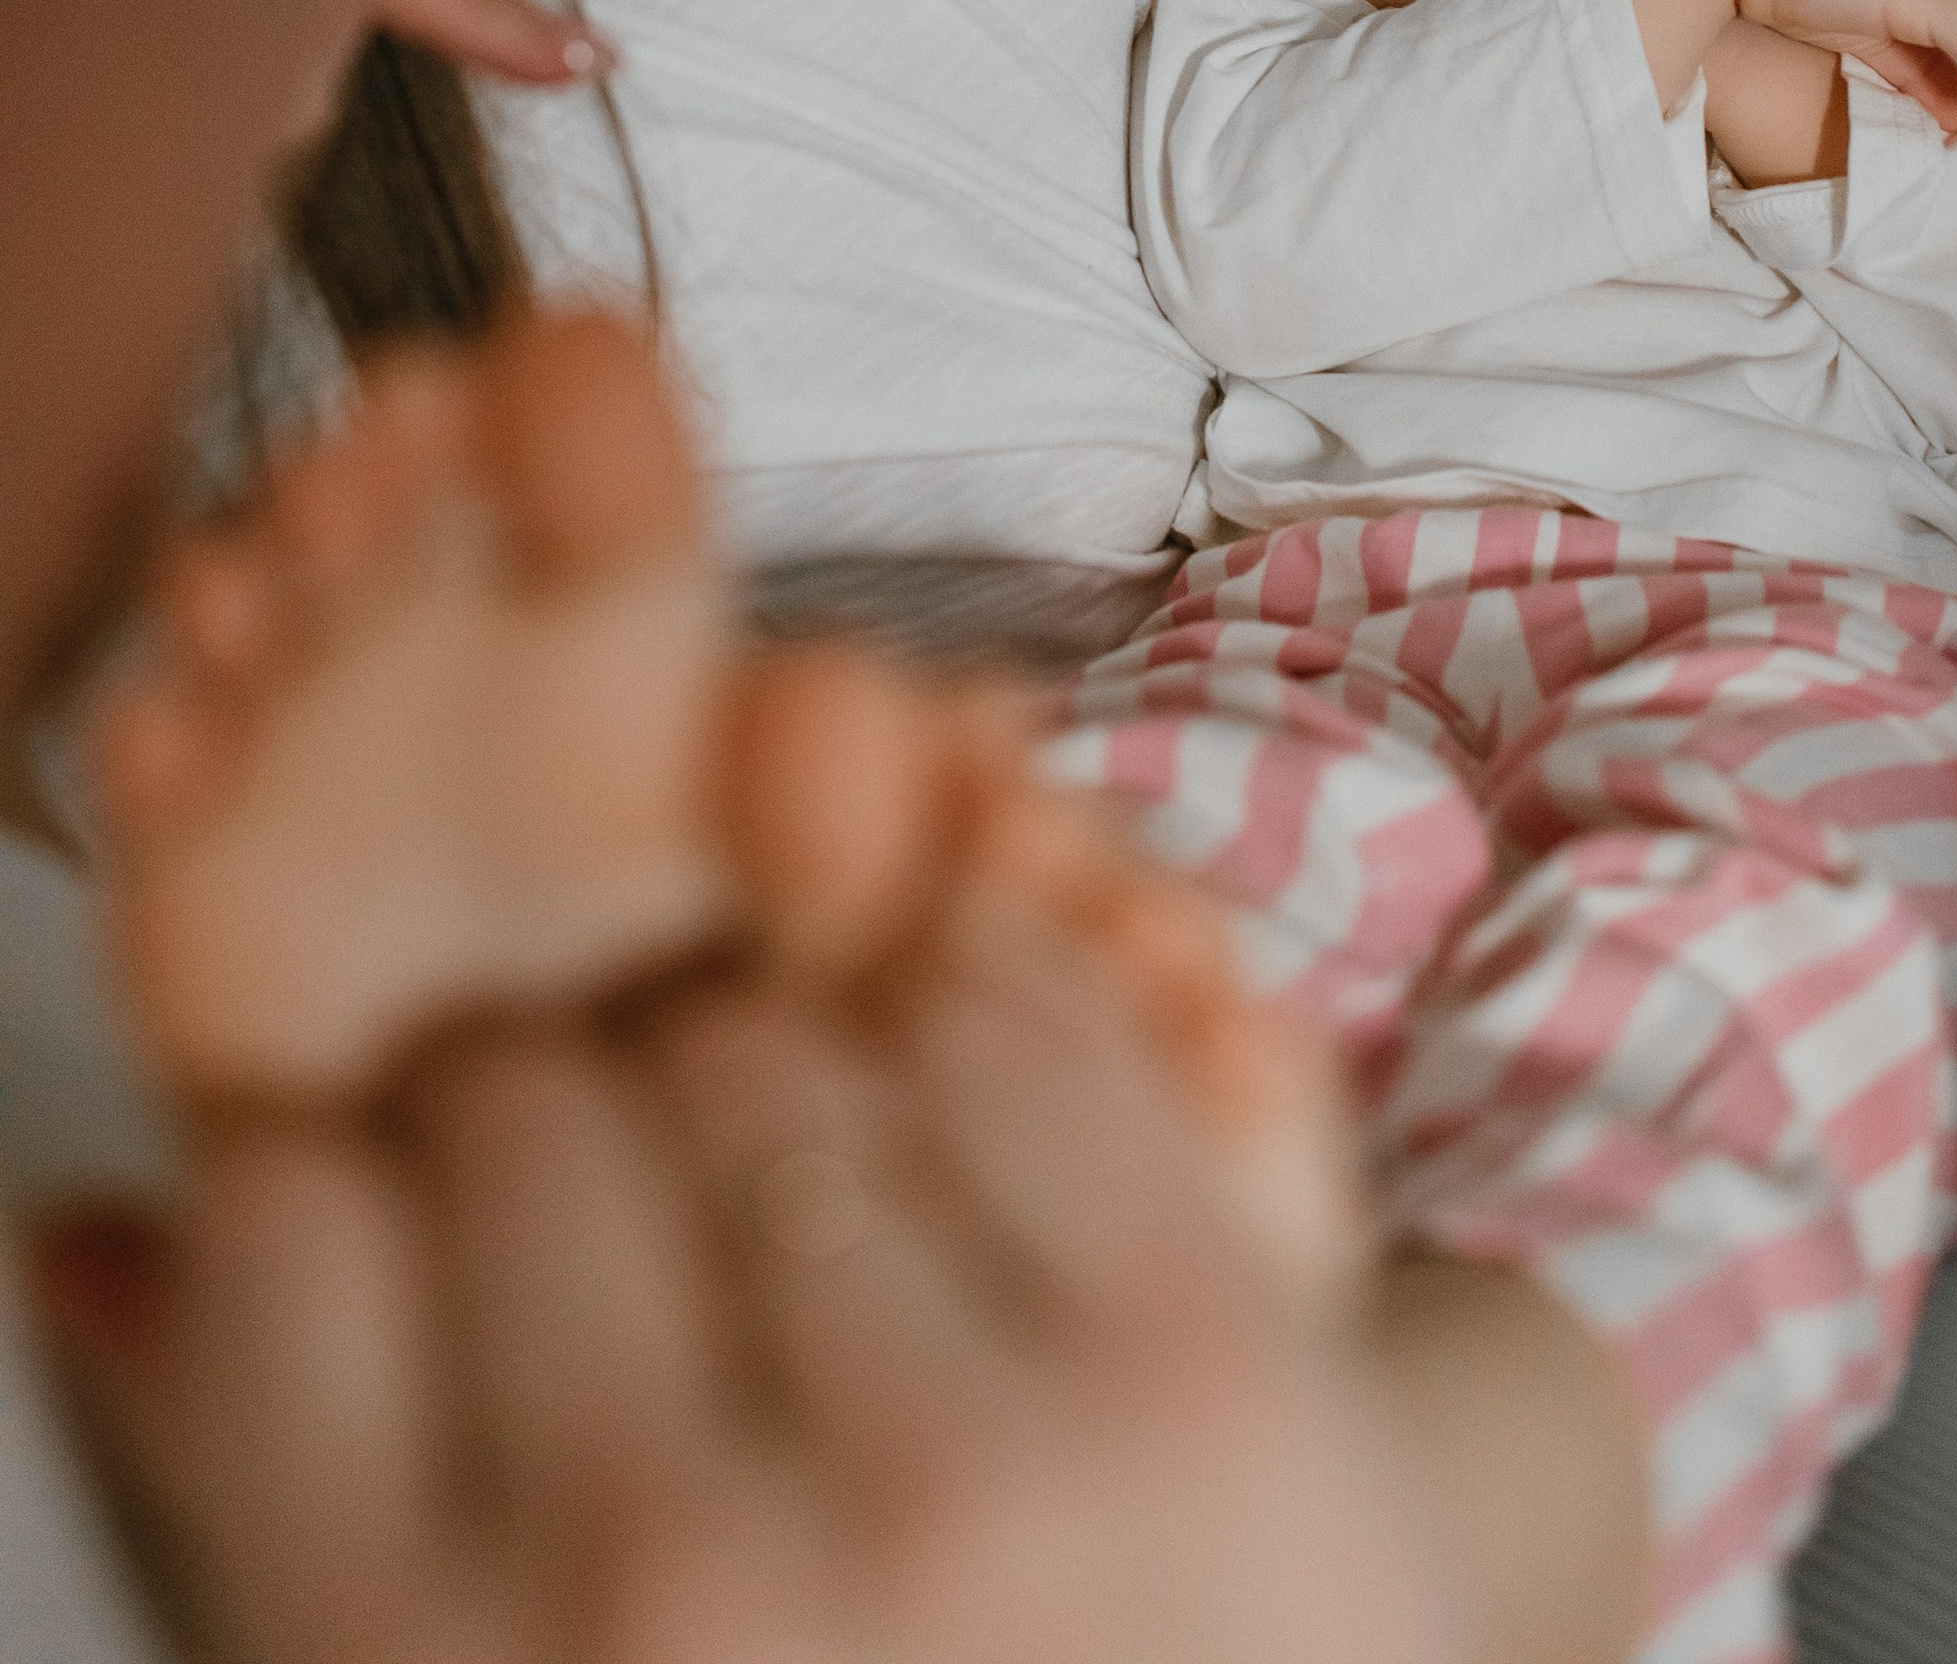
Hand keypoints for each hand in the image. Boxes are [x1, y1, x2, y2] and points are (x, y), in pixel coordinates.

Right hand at [31, 924, 1460, 1663]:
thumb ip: (272, 1486)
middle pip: (525, 1092)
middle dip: (564, 1109)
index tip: (426, 1216)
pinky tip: (964, 1139)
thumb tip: (98, 1231)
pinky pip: (1010, 1033)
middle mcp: (663, 1575)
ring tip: (807, 1196)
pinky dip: (973, 1030)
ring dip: (770, 1066)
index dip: (348, 1182)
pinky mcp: (1198, 1377)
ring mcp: (955, 1471)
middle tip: (642, 1200)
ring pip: (767, 1034)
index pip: (285, 1220)